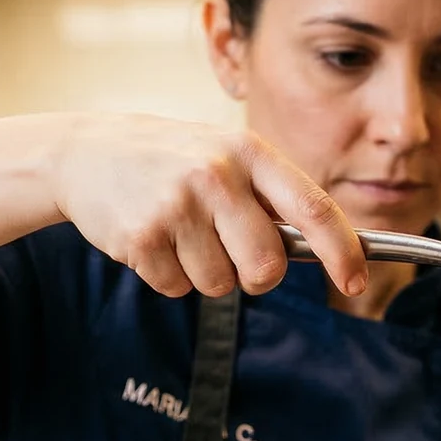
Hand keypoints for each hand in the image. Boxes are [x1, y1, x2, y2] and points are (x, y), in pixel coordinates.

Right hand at [50, 115, 366, 299]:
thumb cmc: (171, 161)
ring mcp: (177, 205)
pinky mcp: (142, 236)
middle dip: (255, 277)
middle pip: (266, 267)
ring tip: (179, 233)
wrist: (84, 152)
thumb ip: (269, 198)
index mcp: (248, 152)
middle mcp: (216, 175)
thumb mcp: (223, 156)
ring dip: (203, 274)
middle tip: (232, 256)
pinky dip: (167, 276)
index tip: (357, 280)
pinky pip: (177, 288)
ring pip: (219, 285)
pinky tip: (152, 238)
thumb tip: (326, 251)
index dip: (342, 252)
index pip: (313, 209)